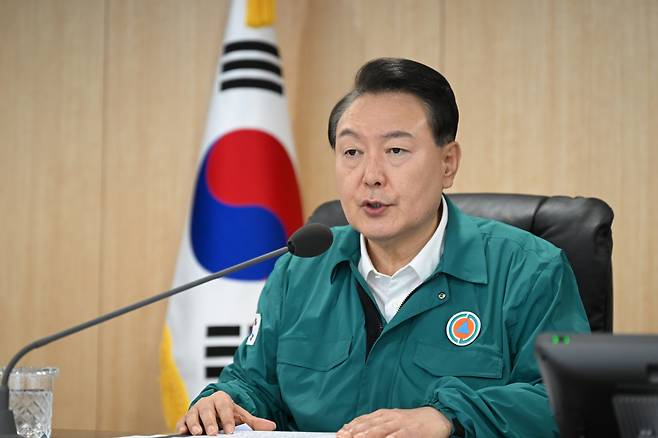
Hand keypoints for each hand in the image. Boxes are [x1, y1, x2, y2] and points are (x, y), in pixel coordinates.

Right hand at [175, 391, 275, 434]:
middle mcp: (207, 403)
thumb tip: (272, 426)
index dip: (227, 418)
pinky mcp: (185, 418)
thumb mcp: (240, 415)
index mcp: (221, 399)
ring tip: (198, 433)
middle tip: (213, 433)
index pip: (224, 407)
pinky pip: (182, 420)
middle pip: (207, 410)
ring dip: (194, 424)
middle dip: (209, 422)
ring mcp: (195, 410)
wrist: (212, 407)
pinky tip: (183, 432)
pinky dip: (182, 425)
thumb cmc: (226, 412)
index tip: (231, 431)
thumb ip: (254, 422)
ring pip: (193, 415)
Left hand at [336, 407, 451, 437]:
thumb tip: (357, 428)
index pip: (364, 420)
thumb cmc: (413, 422)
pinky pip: (399, 435)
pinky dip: (391, 437)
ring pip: (381, 429)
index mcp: (385, 414)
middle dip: (355, 431)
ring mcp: (401, 424)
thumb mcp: (393, 419)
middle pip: (369, 424)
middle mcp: (391, 417)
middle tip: (343, 436)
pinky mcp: (411, 431)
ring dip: (368, 434)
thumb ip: (377, 424)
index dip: (351, 426)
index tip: (340, 432)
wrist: (436, 417)